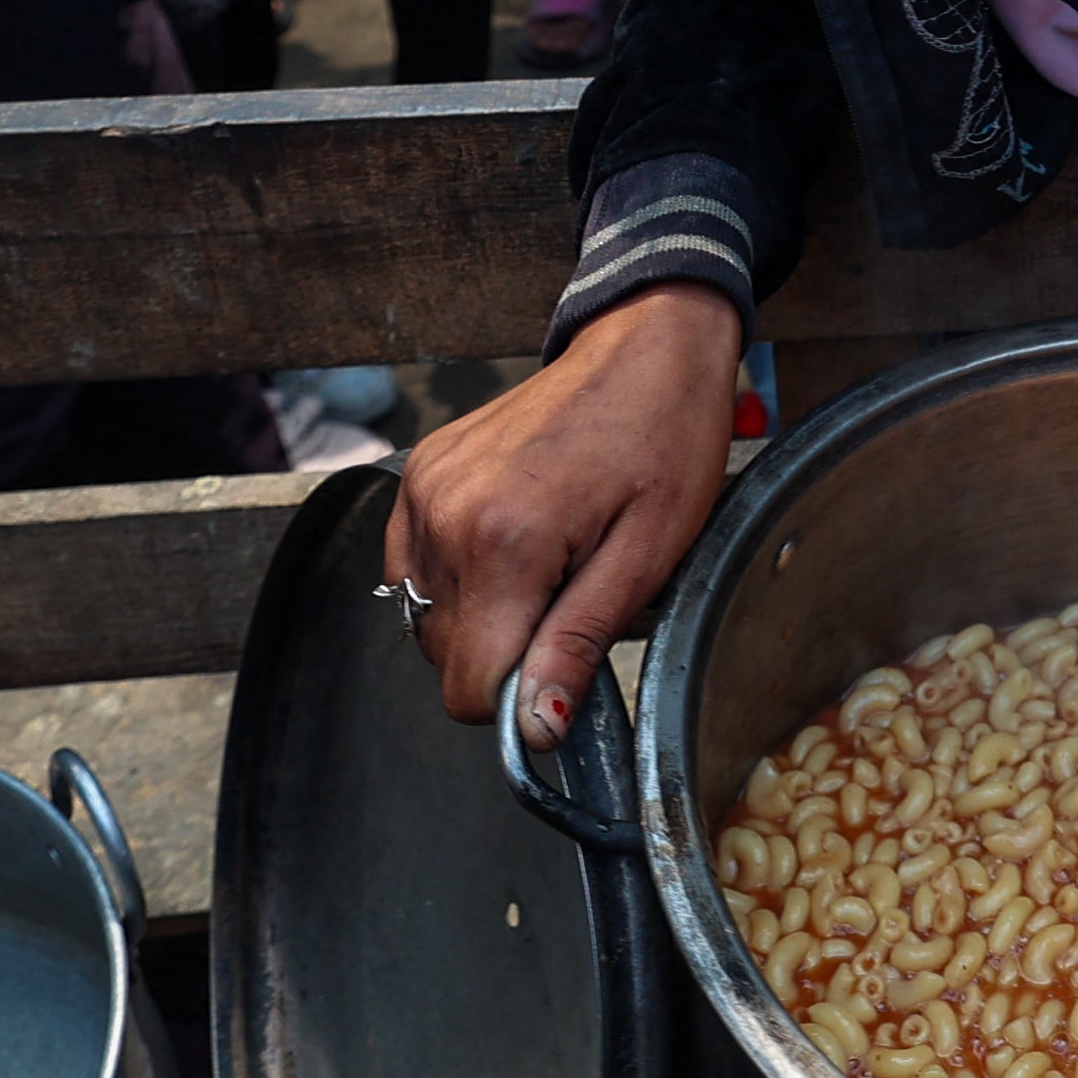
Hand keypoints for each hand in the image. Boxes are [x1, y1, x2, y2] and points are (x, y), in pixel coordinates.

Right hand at [387, 284, 745, 733]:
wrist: (643, 348)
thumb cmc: (663, 441)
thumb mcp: (647, 556)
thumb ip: (579, 645)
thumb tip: (535, 729)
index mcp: (506, 541)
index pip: (470, 688)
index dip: (521, 699)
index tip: (566, 665)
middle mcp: (446, 514)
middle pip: (446, 657)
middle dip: (508, 649)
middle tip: (573, 592)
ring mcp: (424, 489)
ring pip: (427, 616)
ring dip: (483, 612)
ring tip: (548, 559)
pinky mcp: (419, 471)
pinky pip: (414, 566)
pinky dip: (459, 573)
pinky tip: (514, 539)